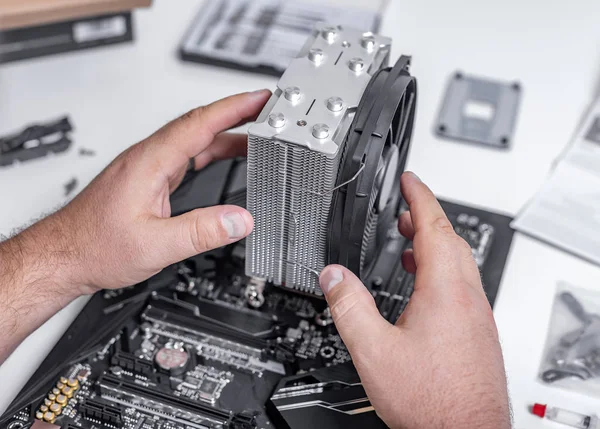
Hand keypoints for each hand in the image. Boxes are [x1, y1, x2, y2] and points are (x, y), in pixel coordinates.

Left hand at [56, 89, 270, 292]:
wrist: (64, 255)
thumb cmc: (94, 246)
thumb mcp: (155, 245)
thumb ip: (202, 232)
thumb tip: (240, 221)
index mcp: (149, 163)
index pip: (198, 124)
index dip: (233, 108)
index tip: (259, 99)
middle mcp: (148, 158)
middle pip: (199, 126)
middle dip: (236, 115)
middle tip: (267, 113)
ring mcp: (147, 167)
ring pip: (193, 141)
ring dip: (225, 136)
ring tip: (257, 139)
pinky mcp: (148, 178)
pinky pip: (185, 156)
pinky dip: (209, 152)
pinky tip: (224, 158)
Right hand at [318, 172, 509, 428]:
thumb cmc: (432, 400)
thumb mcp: (374, 350)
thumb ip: (349, 307)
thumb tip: (332, 276)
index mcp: (444, 291)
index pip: (434, 226)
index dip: (419, 196)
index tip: (410, 179)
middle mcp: (467, 299)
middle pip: (450, 240)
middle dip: (425, 217)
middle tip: (404, 209)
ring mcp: (476, 316)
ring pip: (458, 264)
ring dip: (433, 244)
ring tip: (408, 242)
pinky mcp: (477, 332)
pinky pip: (460, 286)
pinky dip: (440, 272)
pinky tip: (421, 288)